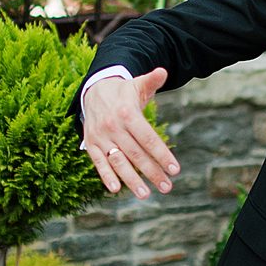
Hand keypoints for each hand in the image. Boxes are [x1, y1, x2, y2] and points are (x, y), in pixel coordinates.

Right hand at [82, 68, 177, 198]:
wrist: (94, 90)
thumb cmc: (124, 92)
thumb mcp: (138, 84)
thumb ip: (152, 80)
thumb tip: (164, 71)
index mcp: (127, 113)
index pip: (148, 138)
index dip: (162, 154)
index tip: (175, 170)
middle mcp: (113, 126)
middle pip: (136, 153)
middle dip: (152, 172)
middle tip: (167, 187)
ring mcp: (100, 136)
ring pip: (118, 161)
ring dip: (131, 179)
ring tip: (145, 194)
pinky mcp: (90, 144)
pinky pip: (98, 162)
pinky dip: (105, 176)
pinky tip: (116, 189)